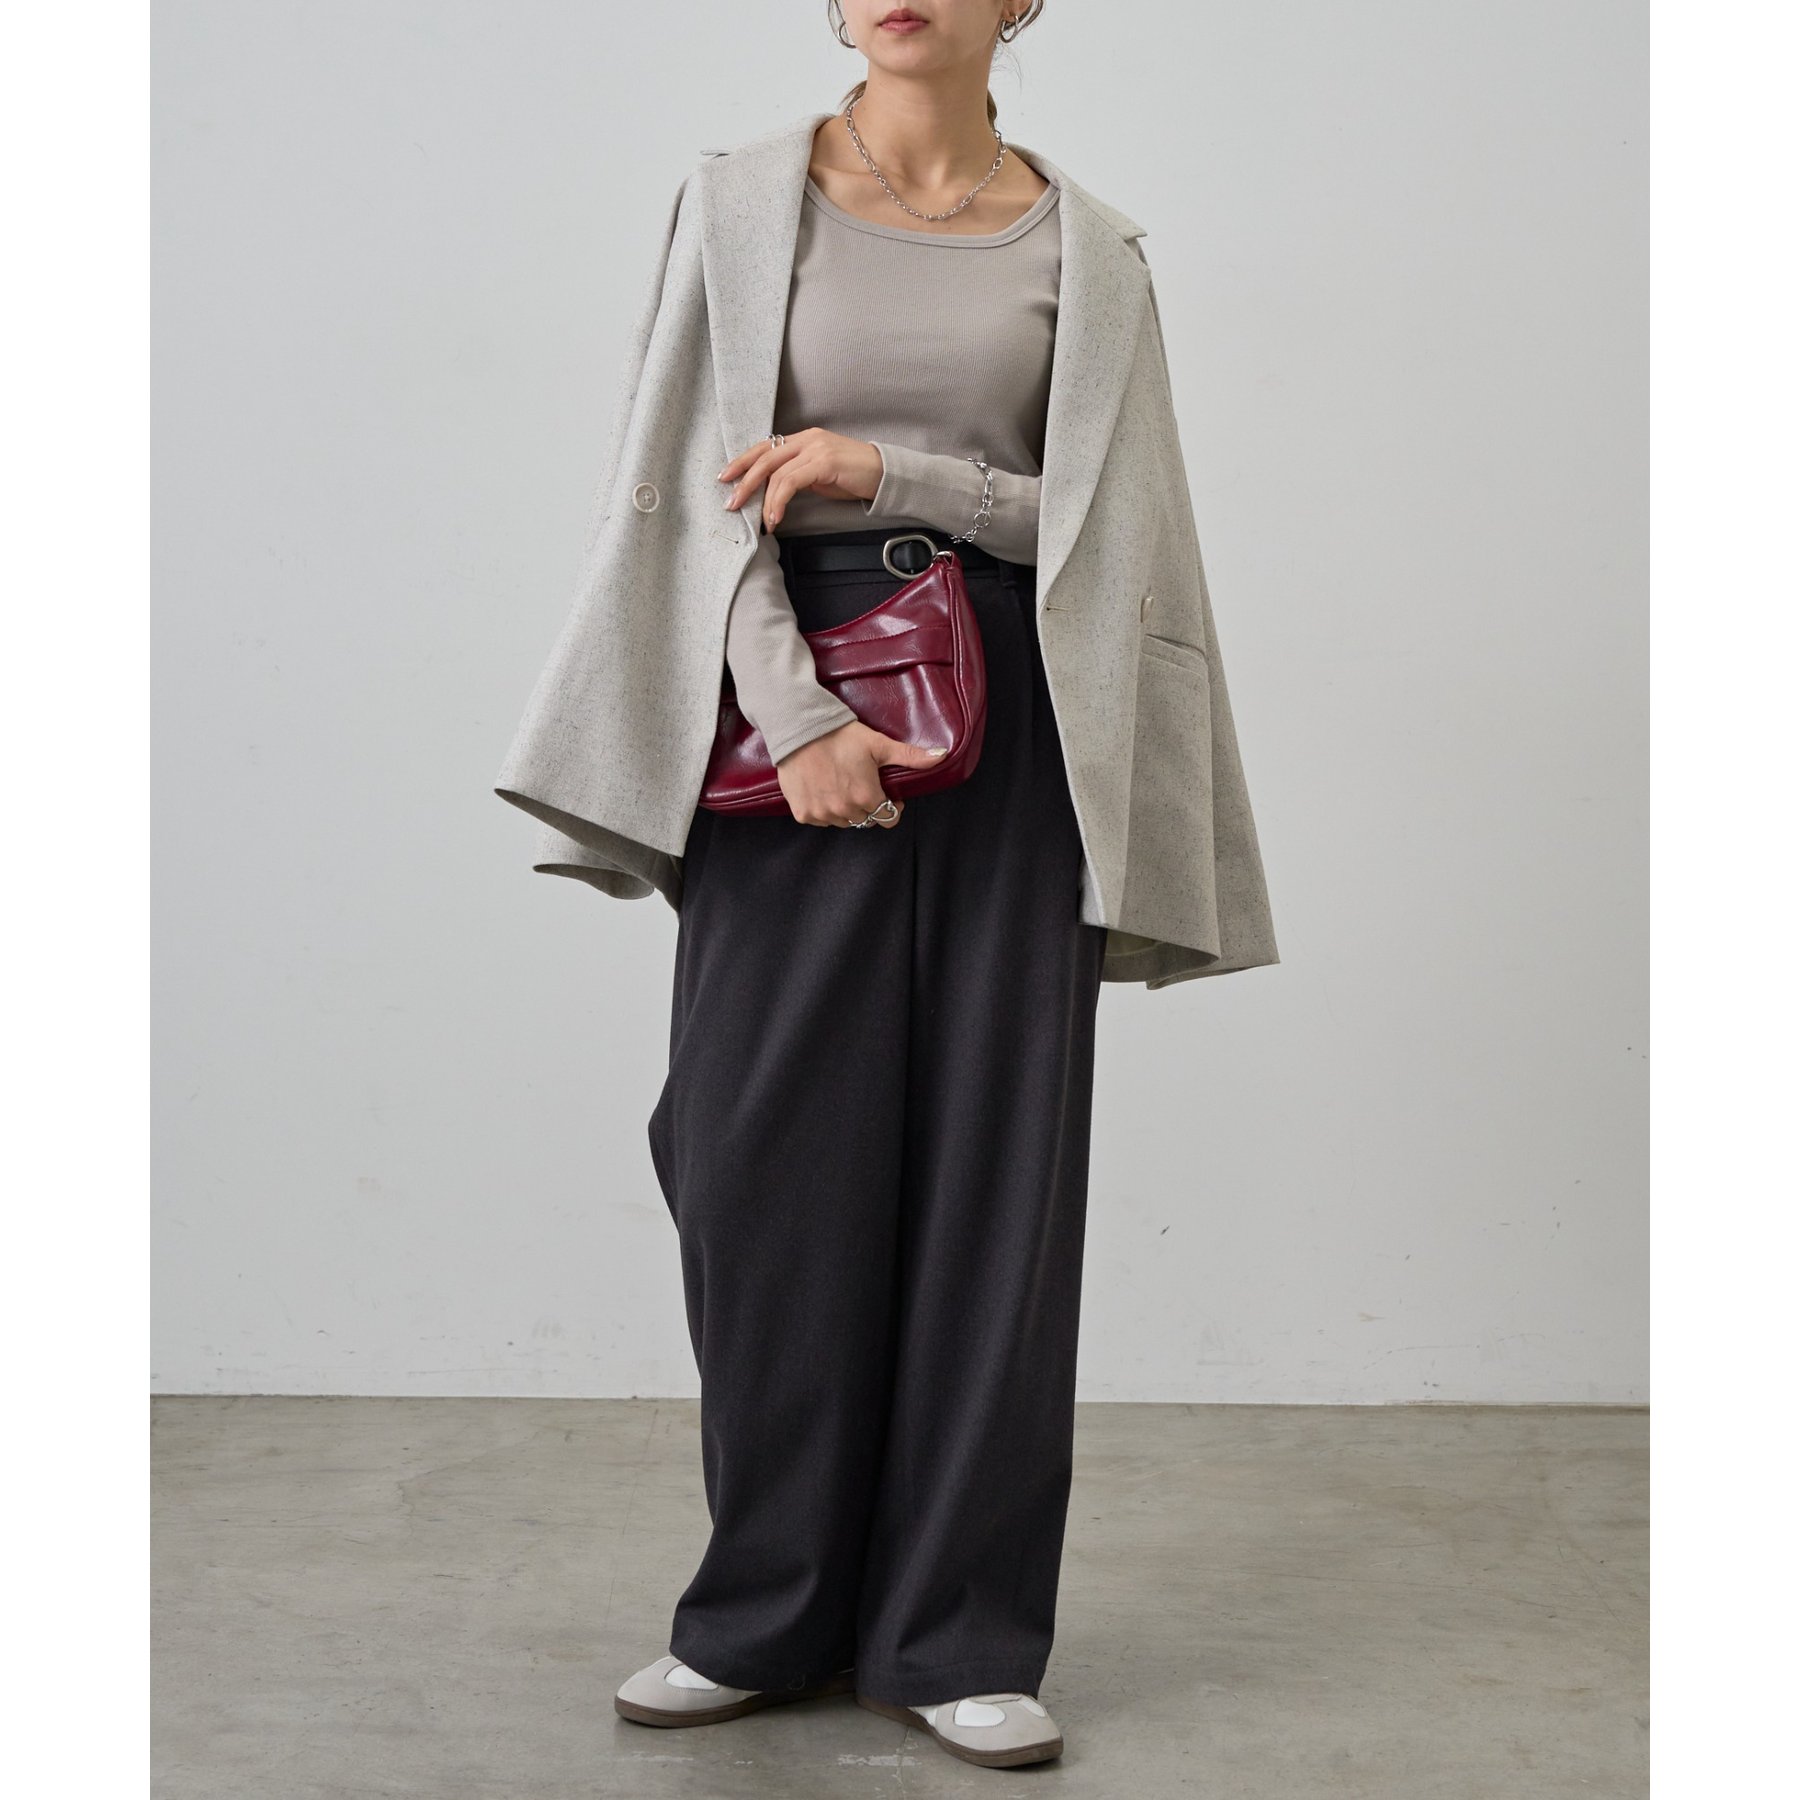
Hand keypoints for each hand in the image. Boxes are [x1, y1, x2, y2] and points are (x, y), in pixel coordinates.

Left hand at [720, 429, 883, 529]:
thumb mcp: (820, 474)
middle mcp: (807, 439)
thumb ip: (798, 476)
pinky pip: (792, 482)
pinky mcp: (824, 462)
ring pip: (776, 472)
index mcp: (804, 439)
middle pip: (765, 457)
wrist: (885, 473)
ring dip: (764, 499)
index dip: (743, 461)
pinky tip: (777, 517)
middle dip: (744, 480)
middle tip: (732, 502)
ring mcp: (815, 448)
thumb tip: (776, 491)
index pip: (765, 447)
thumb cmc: (855, 476)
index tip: (726, 477)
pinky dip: (780, 500)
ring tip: (761, 521)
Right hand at [775, 721, 947, 827]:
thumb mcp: (879, 744)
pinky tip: (823, 790)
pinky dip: (823, 810)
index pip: (888, 819)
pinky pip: (820, 820)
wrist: (800, 731)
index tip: (888, 795)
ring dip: (846, 810)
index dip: (891, 808)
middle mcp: (845, 810)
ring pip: (843, 822)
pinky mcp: (803, 813)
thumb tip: (942, 755)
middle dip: (868, 806)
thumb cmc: (840, 736)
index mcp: (867, 797)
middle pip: (865, 820)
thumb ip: (911, 756)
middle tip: (862, 785)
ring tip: (842, 787)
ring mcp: (823, 814)